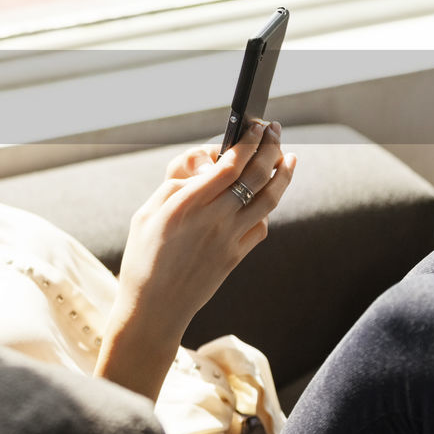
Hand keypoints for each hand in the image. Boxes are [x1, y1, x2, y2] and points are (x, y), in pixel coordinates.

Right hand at [94, 121, 295, 398]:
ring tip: (290, 156)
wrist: (155, 308)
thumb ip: (175, 183)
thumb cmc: (143, 256)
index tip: (255, 126)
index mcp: (187, 204)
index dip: (248, 141)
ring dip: (283, 174)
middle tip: (274, 131)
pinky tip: (266, 198)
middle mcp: (214, 220)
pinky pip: (261, 226)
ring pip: (269, 200)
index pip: (230, 163)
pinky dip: (267, 209)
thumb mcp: (146, 213)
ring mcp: (230, 240)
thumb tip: (203, 160)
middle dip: (270, 148)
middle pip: (256, 176)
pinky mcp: (236, 257)